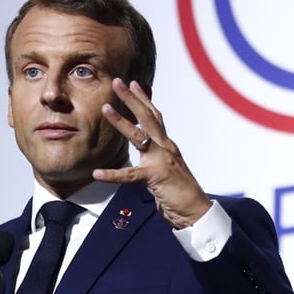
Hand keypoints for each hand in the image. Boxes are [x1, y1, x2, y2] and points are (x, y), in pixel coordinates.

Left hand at [92, 79, 212, 228]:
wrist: (195, 211)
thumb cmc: (180, 192)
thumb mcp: (167, 168)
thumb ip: (156, 157)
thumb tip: (145, 151)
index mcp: (167, 146)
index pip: (155, 117)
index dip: (144, 99)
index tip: (134, 83)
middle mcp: (166, 148)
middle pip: (148, 117)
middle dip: (132, 99)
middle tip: (118, 82)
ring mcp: (161, 161)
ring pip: (138, 136)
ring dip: (121, 121)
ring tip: (105, 108)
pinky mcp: (155, 178)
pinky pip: (131, 175)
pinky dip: (113, 174)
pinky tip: (97, 173)